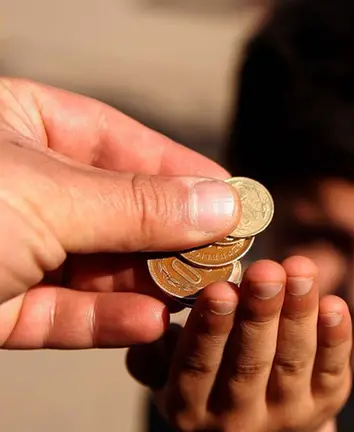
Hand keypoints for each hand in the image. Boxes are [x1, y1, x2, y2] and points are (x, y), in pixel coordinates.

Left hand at [0, 78, 239, 348]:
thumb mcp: (48, 198)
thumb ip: (140, 206)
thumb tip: (225, 203)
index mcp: (16, 125)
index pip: (118, 141)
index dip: (181, 171)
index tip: (235, 200)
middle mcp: (18, 184)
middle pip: (115, 209)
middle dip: (172, 238)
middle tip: (230, 257)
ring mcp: (6, 247)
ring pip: (95, 266)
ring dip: (149, 284)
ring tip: (204, 294)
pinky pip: (63, 311)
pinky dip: (108, 319)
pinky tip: (151, 323)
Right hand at [127, 256, 351, 431]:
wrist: (261, 426)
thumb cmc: (211, 380)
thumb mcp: (171, 375)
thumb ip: (157, 350)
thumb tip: (148, 317)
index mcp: (190, 406)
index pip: (199, 367)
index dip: (211, 328)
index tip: (219, 288)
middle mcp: (237, 418)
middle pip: (250, 363)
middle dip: (259, 313)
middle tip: (266, 271)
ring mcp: (286, 414)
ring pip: (292, 362)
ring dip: (299, 313)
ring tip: (301, 270)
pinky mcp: (325, 404)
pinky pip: (333, 370)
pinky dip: (335, 337)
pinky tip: (333, 304)